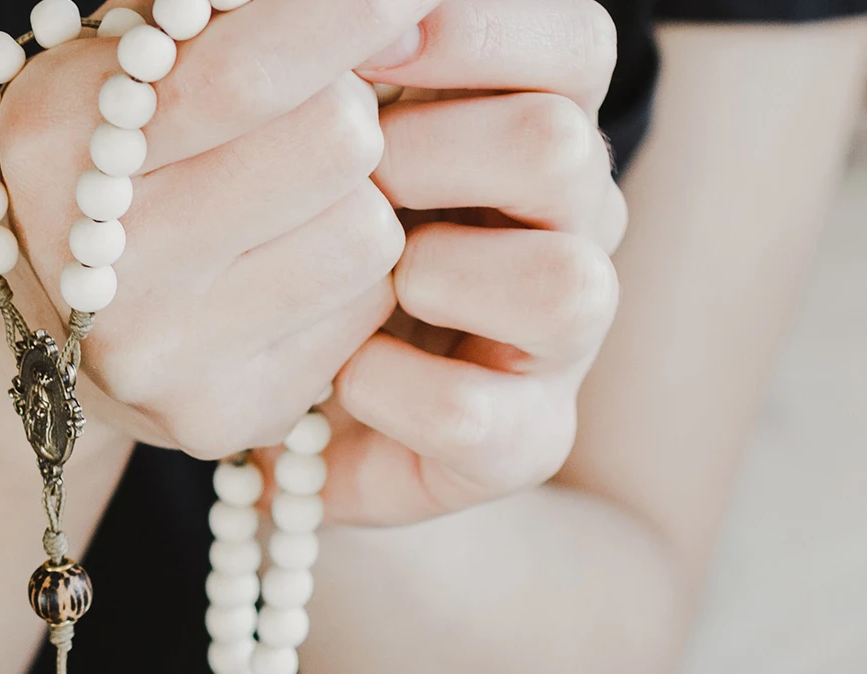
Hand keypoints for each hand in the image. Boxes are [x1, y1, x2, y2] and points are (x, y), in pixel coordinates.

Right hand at [0, 0, 439, 459]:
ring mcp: (163, 353)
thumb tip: (379, 2)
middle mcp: (101, 259)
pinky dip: (346, 279)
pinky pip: (364, 312)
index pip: (243, 72)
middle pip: (338, 142)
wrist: (39, 315)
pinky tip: (284, 272)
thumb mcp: (124, 51)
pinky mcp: (223, 414)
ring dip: (355, 198)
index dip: (345, 17)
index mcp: (58, 136)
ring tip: (288, 201)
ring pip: (369, 232)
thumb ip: (220, 12)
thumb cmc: (108, 148)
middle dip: (345, 107)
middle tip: (303, 115)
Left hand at [315, 0, 624, 524]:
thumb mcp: (317, 130)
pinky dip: (392, 387)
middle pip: (560, 147)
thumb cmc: (306, 234)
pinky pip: (477, 413)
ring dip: (436, 271)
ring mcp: (564, 341)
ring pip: (565, 285)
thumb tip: (360, 14)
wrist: (288, 395)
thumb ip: (344, 60)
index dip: (481, 32)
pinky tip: (344, 374)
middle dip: (429, 151)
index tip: (375, 44)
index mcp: (542, 123)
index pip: (578, 45)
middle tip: (352, 176)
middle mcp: (576, 225)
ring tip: (367, 281)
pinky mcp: (526, 439)